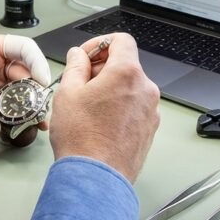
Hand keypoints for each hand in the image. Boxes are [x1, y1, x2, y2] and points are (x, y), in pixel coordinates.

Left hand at [0, 33, 50, 136]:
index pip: (23, 49)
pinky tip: (20, 127)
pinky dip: (12, 117)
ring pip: (17, 93)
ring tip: (36, 123)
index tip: (43, 83)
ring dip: (26, 108)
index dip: (37, 63)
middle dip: (34, 92)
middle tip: (41, 111)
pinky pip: (4, 107)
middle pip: (24, 75)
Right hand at [49, 33, 159, 182]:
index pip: (121, 40)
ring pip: (130, 87)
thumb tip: (79, 56)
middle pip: (126, 64)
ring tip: (87, 107)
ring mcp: (150, 111)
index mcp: (127, 73)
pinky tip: (99, 122)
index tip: (86, 56)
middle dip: (102, 68)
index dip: (100, 43)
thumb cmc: (82, 139)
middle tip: (79, 83)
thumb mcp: (68, 92)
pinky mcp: (149, 129)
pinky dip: (119, 107)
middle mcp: (145, 89)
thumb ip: (76, 66)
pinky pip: (134, 107)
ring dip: (110, 89)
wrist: (95, 178)